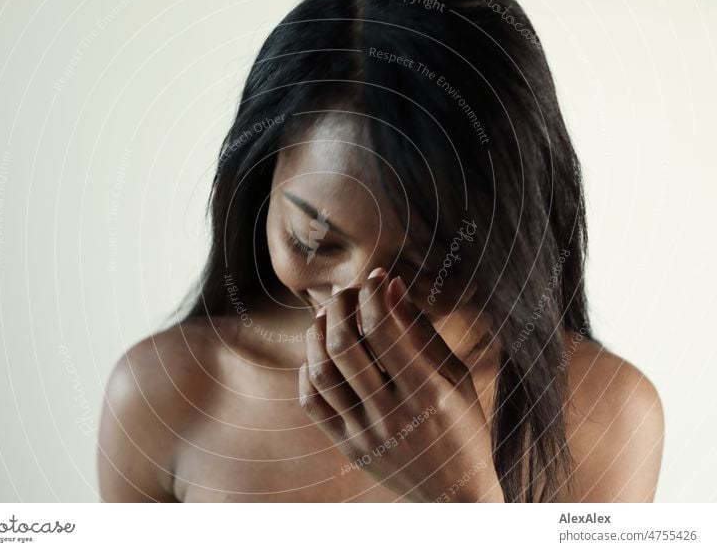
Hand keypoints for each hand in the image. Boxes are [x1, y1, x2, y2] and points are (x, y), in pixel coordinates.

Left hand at [298, 270, 503, 502]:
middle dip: (339, 306)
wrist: (454, 494)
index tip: (375, 277)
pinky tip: (320, 354)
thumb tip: (391, 285)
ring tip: (327, 316)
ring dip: (317, 333)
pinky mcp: (348, 447)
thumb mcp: (454, 376)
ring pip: (321, 371)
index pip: (383, 329)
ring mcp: (365, 433)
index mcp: (426, 392)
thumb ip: (421, 330)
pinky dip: (308, 371)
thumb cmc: (464, 425)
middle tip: (346, 292)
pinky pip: (312, 402)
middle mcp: (391, 413)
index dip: (373, 294)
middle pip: (344, 345)